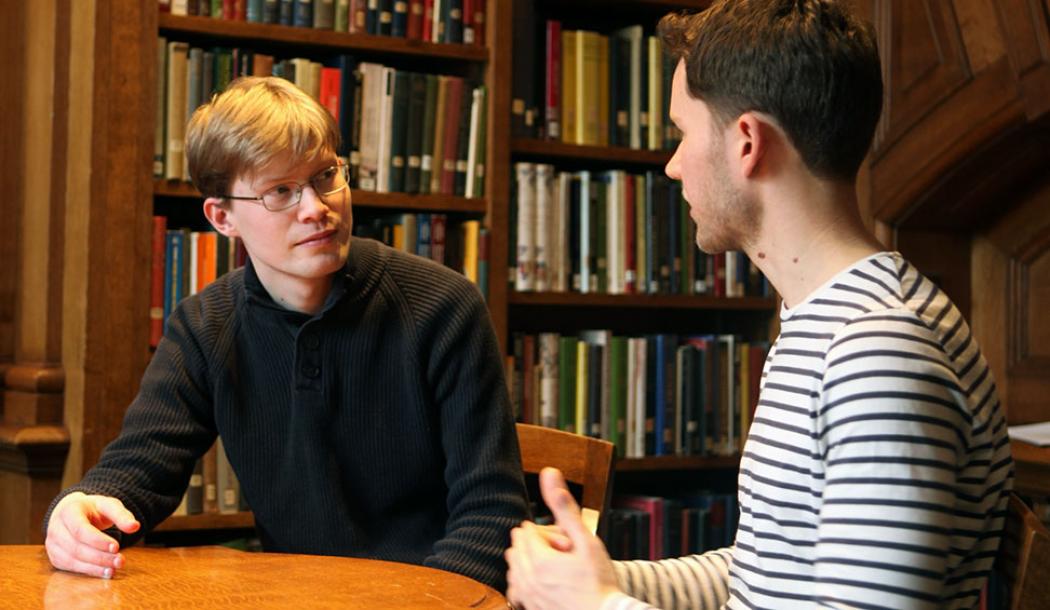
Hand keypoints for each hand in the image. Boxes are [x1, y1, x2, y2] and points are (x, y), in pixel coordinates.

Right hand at [45, 492, 140, 578]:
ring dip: (94, 567)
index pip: (80, 529)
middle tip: (120, 561)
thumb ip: (121, 515)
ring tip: (114, 569)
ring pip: (71, 560)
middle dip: (100, 557)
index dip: (98, 541)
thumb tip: (135, 527)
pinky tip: (104, 572)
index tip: (116, 547)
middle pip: (76, 547)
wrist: (73, 513)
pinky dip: (88, 571)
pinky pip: (70, 567)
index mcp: (68, 510)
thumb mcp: (108, 505)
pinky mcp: (55, 556)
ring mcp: (52, 543)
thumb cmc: (93, 509)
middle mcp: (56, 527)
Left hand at [505, 468, 619, 609]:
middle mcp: (528, 580)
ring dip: (525, 562)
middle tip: (556, 550)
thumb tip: (549, 473)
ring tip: (547, 563)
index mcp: (539, 560)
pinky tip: (536, 582)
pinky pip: (514, 592)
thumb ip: (565, 508)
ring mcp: (528, 597)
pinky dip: (520, 583)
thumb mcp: (587, 541)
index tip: (563, 540)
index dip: (544, 532)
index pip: (526, 532)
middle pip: (516, 549)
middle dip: (532, 544)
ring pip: (513, 570)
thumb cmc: (601, 582)